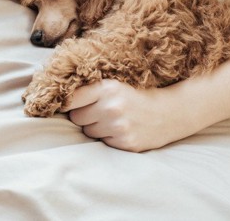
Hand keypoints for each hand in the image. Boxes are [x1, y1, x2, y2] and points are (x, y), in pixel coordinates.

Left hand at [61, 79, 197, 152]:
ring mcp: (119, 127)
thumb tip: (59, 99)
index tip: (60, 105)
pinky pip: (102, 143)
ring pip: (87, 132)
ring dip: (95, 128)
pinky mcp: (125, 143)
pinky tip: (121, 130)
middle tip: (99, 111)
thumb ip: (92, 91)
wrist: (170, 112)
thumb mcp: (117, 85)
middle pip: (76, 118)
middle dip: (83, 116)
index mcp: (108, 88)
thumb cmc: (138, 96)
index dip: (65, 103)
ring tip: (112, 120)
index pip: (71, 99)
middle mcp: (112, 107)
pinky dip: (108, 138)